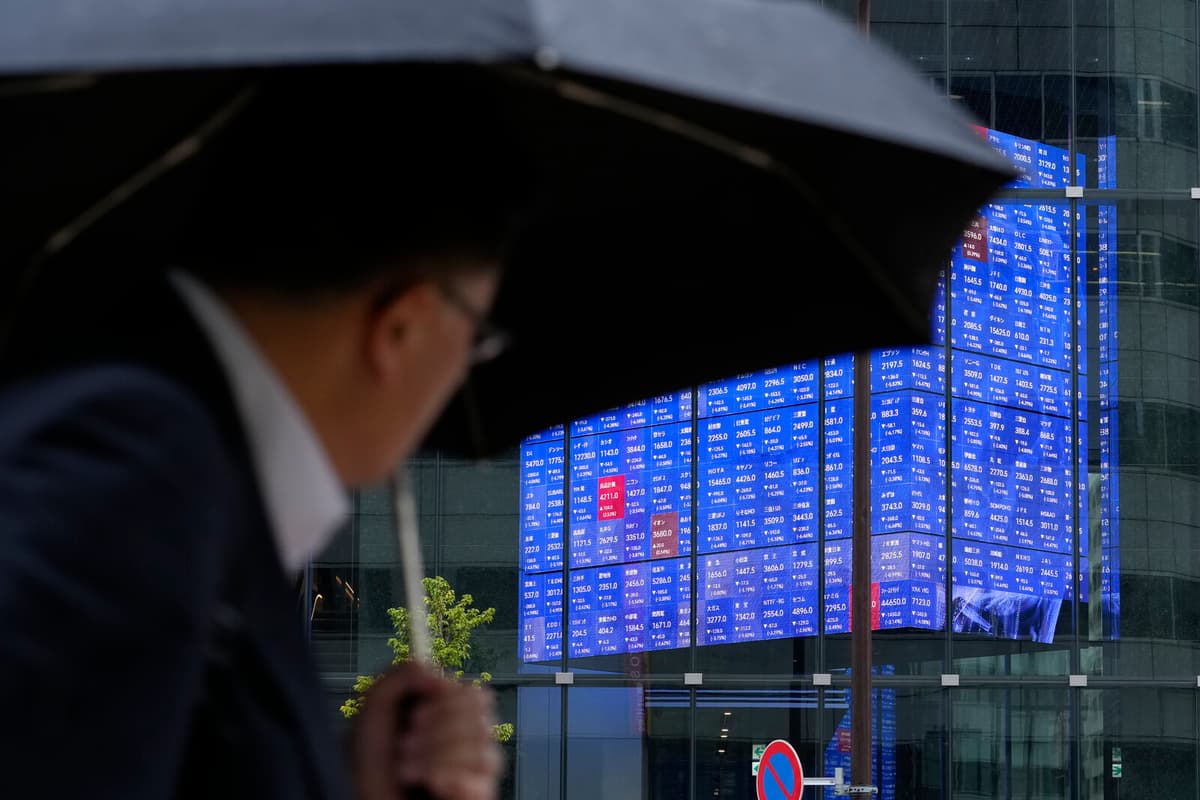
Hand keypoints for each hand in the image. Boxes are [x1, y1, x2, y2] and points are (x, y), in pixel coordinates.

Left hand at [350, 661, 502, 799]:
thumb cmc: (366, 766)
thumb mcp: (375, 707)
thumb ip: (404, 674)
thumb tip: (442, 675)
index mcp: (448, 716)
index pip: (475, 694)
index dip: (448, 700)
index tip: (417, 714)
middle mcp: (464, 741)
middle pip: (482, 718)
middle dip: (438, 730)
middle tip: (406, 744)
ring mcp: (472, 771)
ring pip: (484, 749)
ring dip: (438, 757)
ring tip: (407, 770)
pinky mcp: (475, 796)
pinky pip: (484, 784)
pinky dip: (453, 781)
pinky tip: (432, 784)